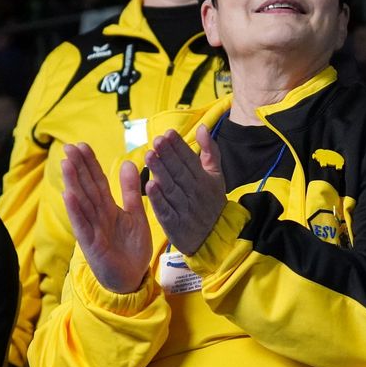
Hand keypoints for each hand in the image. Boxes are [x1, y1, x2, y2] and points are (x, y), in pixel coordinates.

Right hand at [61, 143, 151, 292]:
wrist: (133, 278)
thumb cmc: (132, 248)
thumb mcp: (136, 215)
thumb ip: (131, 191)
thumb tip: (128, 163)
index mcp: (108, 207)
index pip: (97, 181)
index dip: (90, 163)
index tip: (82, 145)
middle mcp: (97, 215)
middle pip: (86, 187)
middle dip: (78, 167)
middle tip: (69, 147)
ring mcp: (92, 229)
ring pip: (82, 202)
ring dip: (73, 183)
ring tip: (66, 164)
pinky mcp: (91, 244)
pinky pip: (82, 224)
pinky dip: (76, 210)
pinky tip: (68, 195)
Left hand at [144, 126, 224, 255]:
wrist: (214, 238)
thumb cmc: (211, 203)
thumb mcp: (216, 176)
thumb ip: (210, 151)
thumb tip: (203, 128)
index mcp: (204, 179)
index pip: (190, 160)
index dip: (179, 146)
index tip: (168, 133)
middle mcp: (195, 193)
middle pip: (179, 172)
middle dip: (168, 155)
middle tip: (156, 141)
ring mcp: (184, 209)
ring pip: (171, 188)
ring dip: (160, 172)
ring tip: (149, 156)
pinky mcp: (175, 224)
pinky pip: (166, 210)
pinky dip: (158, 199)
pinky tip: (149, 185)